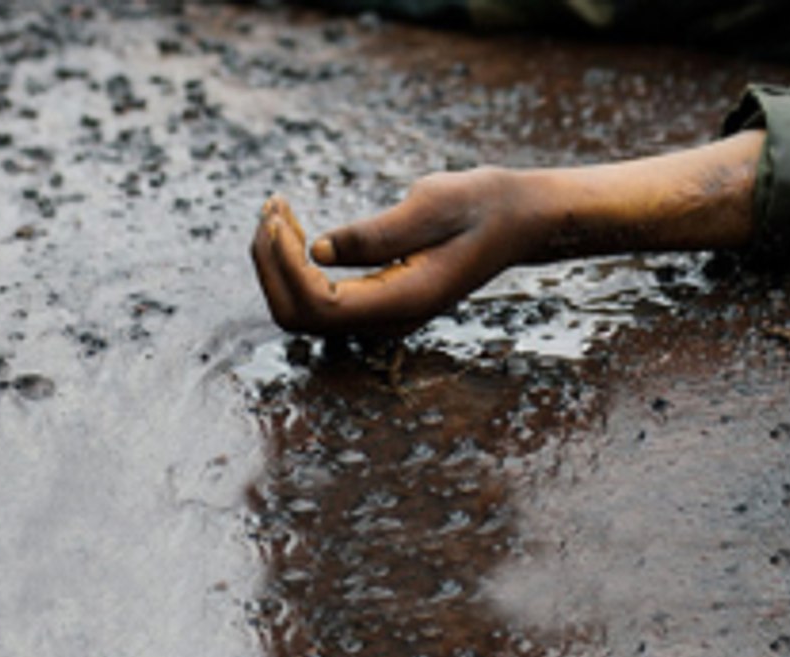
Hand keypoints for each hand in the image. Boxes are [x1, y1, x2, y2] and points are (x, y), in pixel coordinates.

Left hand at [250, 167, 540, 336]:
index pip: (318, 304)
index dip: (284, 264)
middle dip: (270, 264)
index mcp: (406, 299)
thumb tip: (318, 250)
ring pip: (304, 310)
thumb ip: (377, 235)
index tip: (278, 214)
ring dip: (277, 263)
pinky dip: (294, 263)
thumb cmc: (482, 205)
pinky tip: (294, 227)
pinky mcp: (379, 299)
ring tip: (275, 211)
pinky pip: (320, 297)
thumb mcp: (433, 205)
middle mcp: (391, 318)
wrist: (519, 219)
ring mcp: (384, 313)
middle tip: (270, 208)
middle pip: (299, 317)